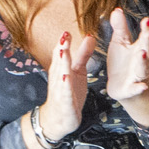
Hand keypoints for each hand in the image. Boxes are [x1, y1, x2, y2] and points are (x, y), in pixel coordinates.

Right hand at [39, 29, 97, 144]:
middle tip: (64, 35)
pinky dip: (65, 85)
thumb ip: (83, 55)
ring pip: (60, 74)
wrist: (60, 118)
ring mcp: (60, 89)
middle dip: (61, 48)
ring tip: (63, 51)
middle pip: (59, 61)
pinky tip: (66, 77)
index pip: (61, 53)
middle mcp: (59, 77)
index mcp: (62, 68)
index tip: (67, 30)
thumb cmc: (69, 92)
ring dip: (62, 63)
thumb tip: (90, 36)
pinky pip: (65, 92)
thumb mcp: (78, 71)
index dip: (63, 42)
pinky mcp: (65, 101)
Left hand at [102, 9, 148, 122]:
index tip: (146, 19)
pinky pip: (136, 89)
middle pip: (147, 50)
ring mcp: (137, 75)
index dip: (146, 28)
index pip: (144, 36)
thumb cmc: (122, 62)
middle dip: (148, 41)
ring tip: (142, 53)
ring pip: (143, 68)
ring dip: (143, 61)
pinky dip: (139, 88)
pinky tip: (142, 86)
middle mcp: (141, 61)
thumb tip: (117, 9)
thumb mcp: (120, 43)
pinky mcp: (131, 89)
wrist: (122, 86)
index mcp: (138, 48)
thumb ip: (120, 27)